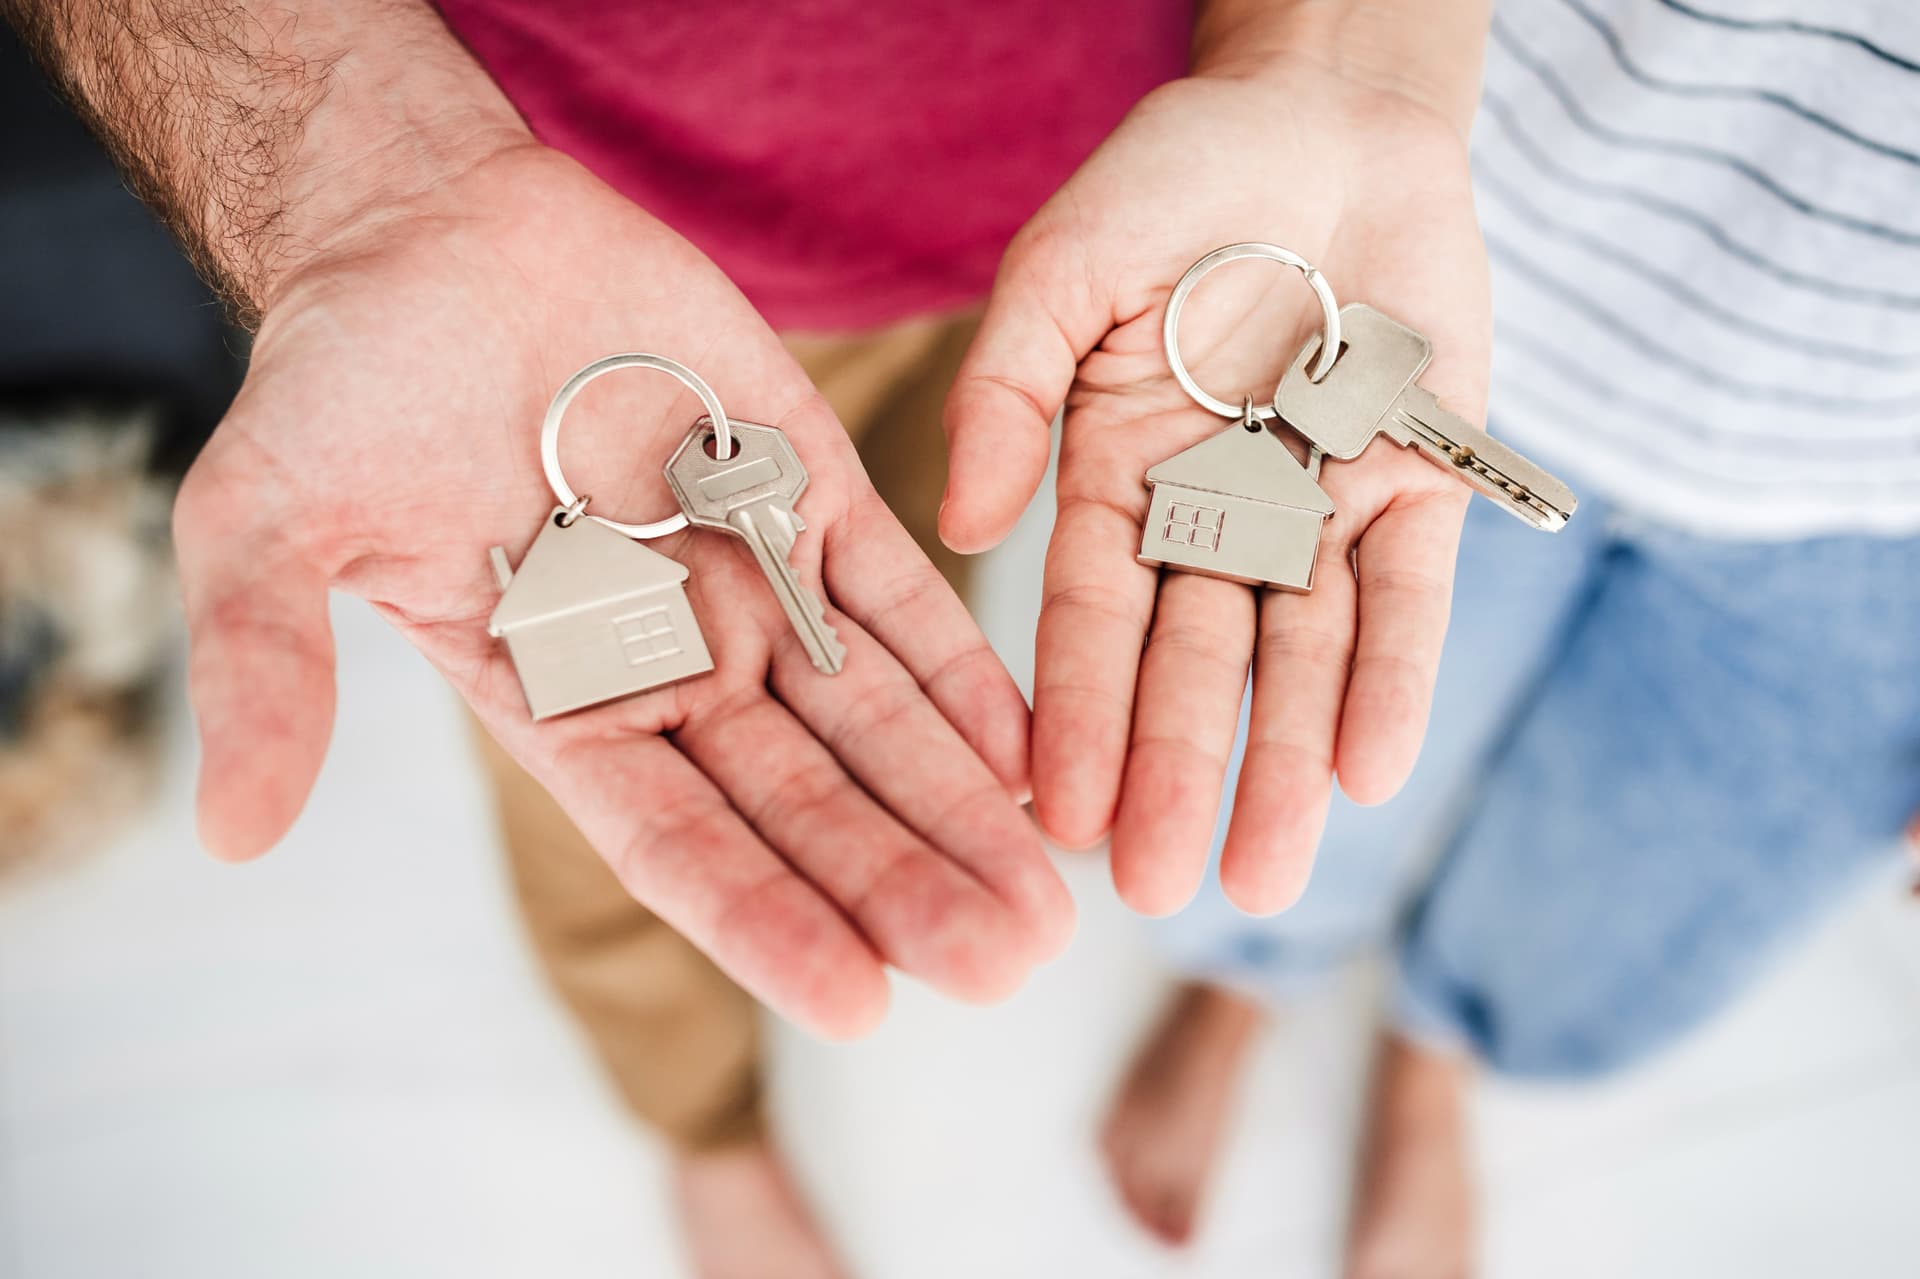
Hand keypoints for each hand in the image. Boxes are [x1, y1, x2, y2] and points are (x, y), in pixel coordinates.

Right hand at [175, 143, 1071, 1035]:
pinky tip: (1031, 744)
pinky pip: (899, 595)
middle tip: (1007, 964)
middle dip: (905, 881)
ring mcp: (746, 582)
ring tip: (1048, 894)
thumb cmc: (338, 377)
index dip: (765, 920)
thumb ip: (266, 665)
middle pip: (807, 802)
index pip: (676, 843)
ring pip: (874, 718)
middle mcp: (670, 666)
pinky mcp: (803, 488)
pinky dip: (964, 666)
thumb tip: (231, 833)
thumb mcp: (266, 520)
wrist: (427, 229)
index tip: (859, 1002)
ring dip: (961, 801)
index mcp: (558, 705)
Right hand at [942, 64, 1488, 914]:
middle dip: (1170, 772)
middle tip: (1152, 889)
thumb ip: (1007, 389)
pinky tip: (1370, 773)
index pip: (1088, 616)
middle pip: (1190, 663)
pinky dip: (1393, 679)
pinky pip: (1406, 597)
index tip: (1054, 815)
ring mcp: (1315, 505)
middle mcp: (1210, 510)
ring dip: (1282, 764)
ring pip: (1298, 656)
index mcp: (1112, 472)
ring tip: (1265, 878)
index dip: (1074, 714)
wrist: (1330, 112)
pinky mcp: (1417, 480)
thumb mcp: (1063, 265)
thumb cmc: (1177, 175)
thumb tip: (960, 524)